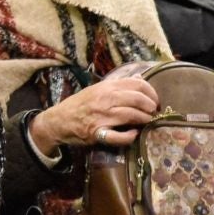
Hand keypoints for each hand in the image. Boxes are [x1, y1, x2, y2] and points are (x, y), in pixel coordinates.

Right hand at [28, 77, 159, 156]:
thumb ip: (118, 84)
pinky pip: (118, 136)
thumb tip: (139, 78)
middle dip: (150, 106)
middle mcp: (105, 100)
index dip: (151, 92)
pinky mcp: (98, 133)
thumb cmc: (79, 104)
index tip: (154, 100)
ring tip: (147, 122)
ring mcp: (102, 117)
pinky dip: (129, 136)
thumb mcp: (97, 89)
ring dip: (144, 120)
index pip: (137, 84)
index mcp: (106, 87)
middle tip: (154, 112)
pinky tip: (134, 134)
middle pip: (137, 99)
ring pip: (131, 116)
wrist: (59, 120)